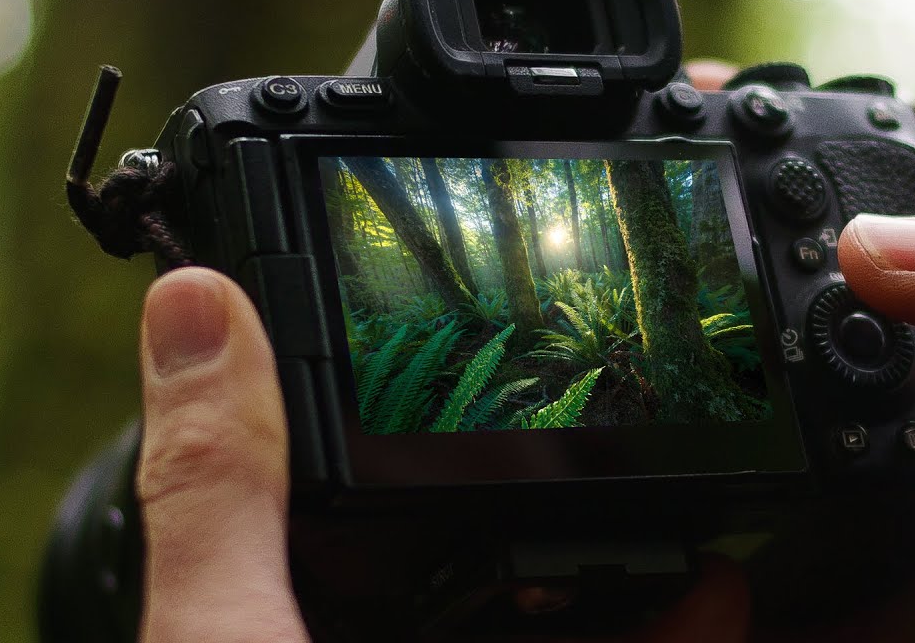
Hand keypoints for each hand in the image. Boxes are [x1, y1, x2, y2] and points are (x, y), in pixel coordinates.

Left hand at [136, 267, 750, 642]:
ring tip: (693, 469)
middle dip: (556, 482)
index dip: (399, 428)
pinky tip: (721, 594)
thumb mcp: (231, 639)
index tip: (444, 349)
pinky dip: (684, 631)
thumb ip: (218, 491)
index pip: (353, 508)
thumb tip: (193, 305)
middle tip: (608, 393)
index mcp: (301, 623)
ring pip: (581, 614)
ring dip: (644, 545)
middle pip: (488, 555)